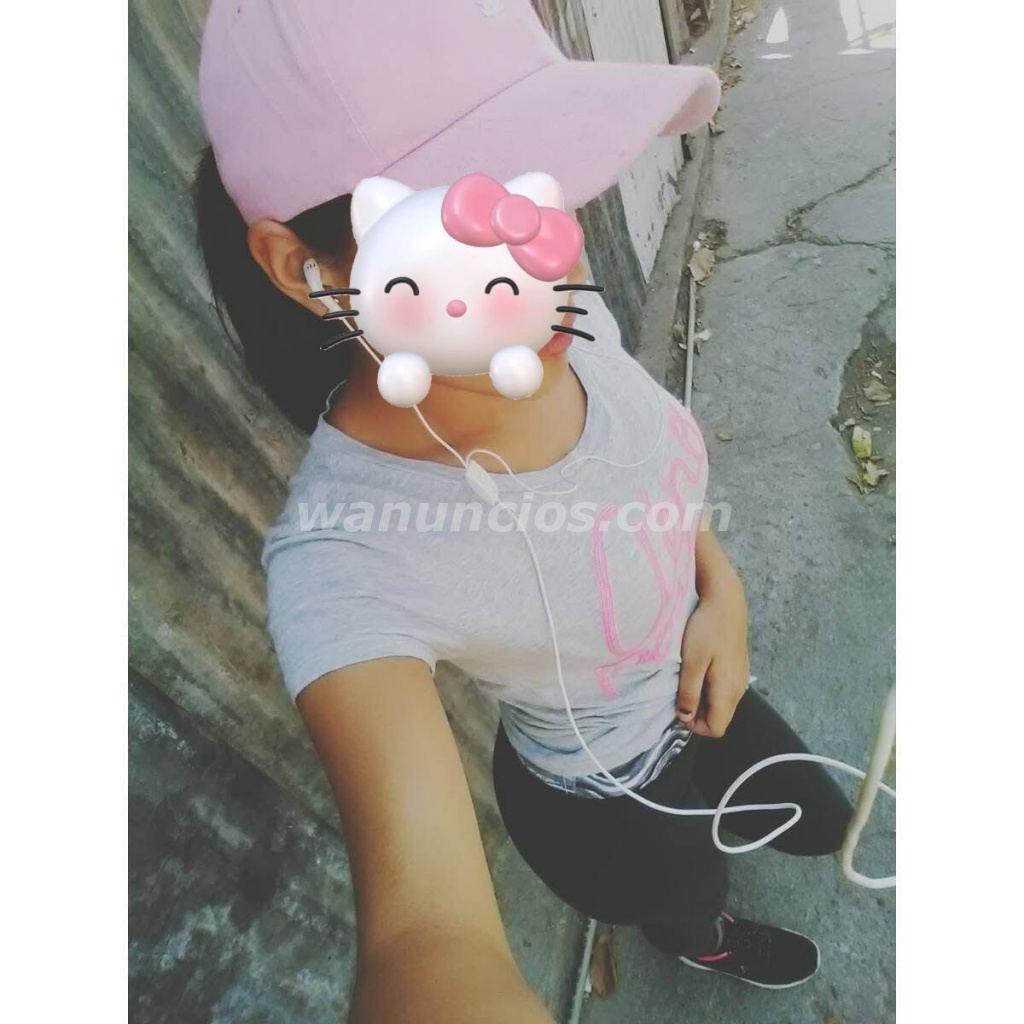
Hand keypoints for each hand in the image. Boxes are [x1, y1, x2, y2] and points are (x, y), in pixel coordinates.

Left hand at [677, 573, 749, 737]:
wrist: (726, 599)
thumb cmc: (707, 628)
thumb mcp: (691, 662)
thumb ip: (688, 692)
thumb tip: (685, 717)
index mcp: (729, 691)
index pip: (716, 729)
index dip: (694, 725)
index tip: (678, 707)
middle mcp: (739, 688)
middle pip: (719, 717)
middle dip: (697, 712)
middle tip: (678, 689)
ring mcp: (741, 677)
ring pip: (720, 702)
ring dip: (701, 697)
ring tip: (687, 676)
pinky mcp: (738, 665)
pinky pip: (723, 687)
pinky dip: (708, 685)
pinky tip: (698, 666)